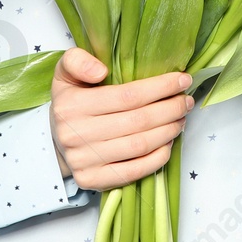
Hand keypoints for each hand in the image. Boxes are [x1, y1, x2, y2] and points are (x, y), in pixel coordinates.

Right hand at [48, 47, 194, 190]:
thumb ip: (77, 61)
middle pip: (137, 121)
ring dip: (168, 132)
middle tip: (186, 101)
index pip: (127, 96)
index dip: (160, 88)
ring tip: (181, 119)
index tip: (182, 80)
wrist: (55, 142)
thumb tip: (101, 71)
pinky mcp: (92, 181)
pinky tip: (168, 144)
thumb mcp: (65, 73)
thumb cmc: (70, 103)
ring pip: (138, 145)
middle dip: (170, 109)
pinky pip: (133, 172)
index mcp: (72, 105)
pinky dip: (157, 158)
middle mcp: (76, 134)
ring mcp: (84, 161)